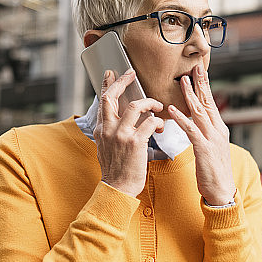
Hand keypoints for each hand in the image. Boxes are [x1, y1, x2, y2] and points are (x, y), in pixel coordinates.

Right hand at [94, 69, 164, 196]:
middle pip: (112, 96)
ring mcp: (121, 135)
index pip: (103, 101)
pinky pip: (150, 122)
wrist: (117, 188)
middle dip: (123, 81)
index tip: (111, 73)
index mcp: (101, 129)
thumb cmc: (116, 170)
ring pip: (137, 106)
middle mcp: (108, 129)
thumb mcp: (105, 147)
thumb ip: (109, 132)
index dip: (107, 85)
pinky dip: (157, 121)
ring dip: (150, 102)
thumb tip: (114, 121)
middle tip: (131, 73)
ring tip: (157, 106)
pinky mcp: (135, 142)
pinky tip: (160, 126)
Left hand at [168, 65, 236, 205]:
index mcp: (219, 129)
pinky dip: (181, 119)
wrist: (222, 191)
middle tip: (194, 67)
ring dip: (190, 95)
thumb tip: (197, 124)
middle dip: (200, 83)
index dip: (204, 87)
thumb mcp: (212, 149)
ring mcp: (212, 139)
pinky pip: (191, 130)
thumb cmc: (214, 172)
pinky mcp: (204, 149)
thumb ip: (205, 134)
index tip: (199, 72)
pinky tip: (173, 110)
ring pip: (200, 112)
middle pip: (208, 102)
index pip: (211, 103)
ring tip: (182, 81)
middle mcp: (217, 131)